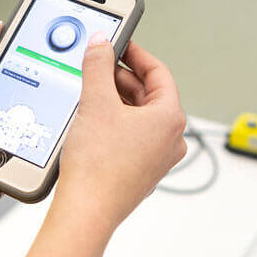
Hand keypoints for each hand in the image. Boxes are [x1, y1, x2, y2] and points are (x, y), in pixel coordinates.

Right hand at [53, 34, 186, 235]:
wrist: (86, 213)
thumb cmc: (98, 167)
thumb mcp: (95, 102)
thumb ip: (98, 65)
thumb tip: (101, 43)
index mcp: (170, 119)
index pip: (159, 72)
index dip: (136, 54)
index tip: (119, 43)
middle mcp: (170, 140)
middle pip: (148, 95)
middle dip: (121, 78)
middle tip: (97, 65)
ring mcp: (156, 159)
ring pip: (138, 117)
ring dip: (115, 100)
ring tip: (89, 92)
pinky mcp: (139, 173)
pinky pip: (130, 138)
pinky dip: (113, 123)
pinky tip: (90, 121)